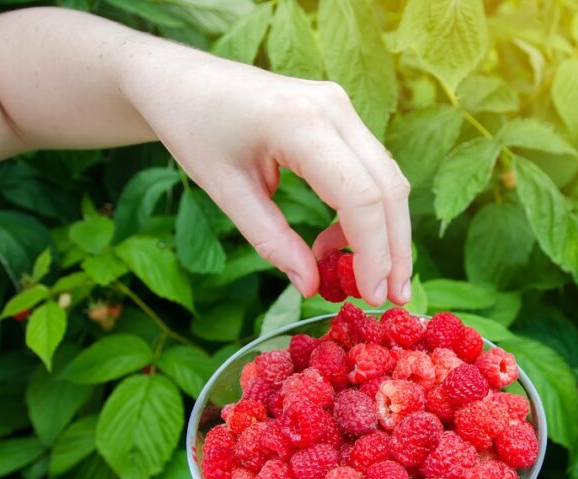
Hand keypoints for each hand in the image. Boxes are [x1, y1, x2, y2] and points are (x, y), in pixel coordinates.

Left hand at [0, 9, 411, 304]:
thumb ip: (272, 240)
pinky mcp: (343, 116)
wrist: (182, 80)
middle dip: (395, 250)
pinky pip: (373, 170)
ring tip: (369, 279)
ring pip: (389, 181)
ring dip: (388, 234)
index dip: (374, 253)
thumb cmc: (193, 129)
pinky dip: (368, 213)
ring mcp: (343, 108)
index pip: (360, 197)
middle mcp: (334, 108)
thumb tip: (312, 286)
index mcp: (299, 122)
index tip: (371, 296)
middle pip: (389, 189)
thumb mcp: (225, 192)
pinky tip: (340, 243)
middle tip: (392, 299)